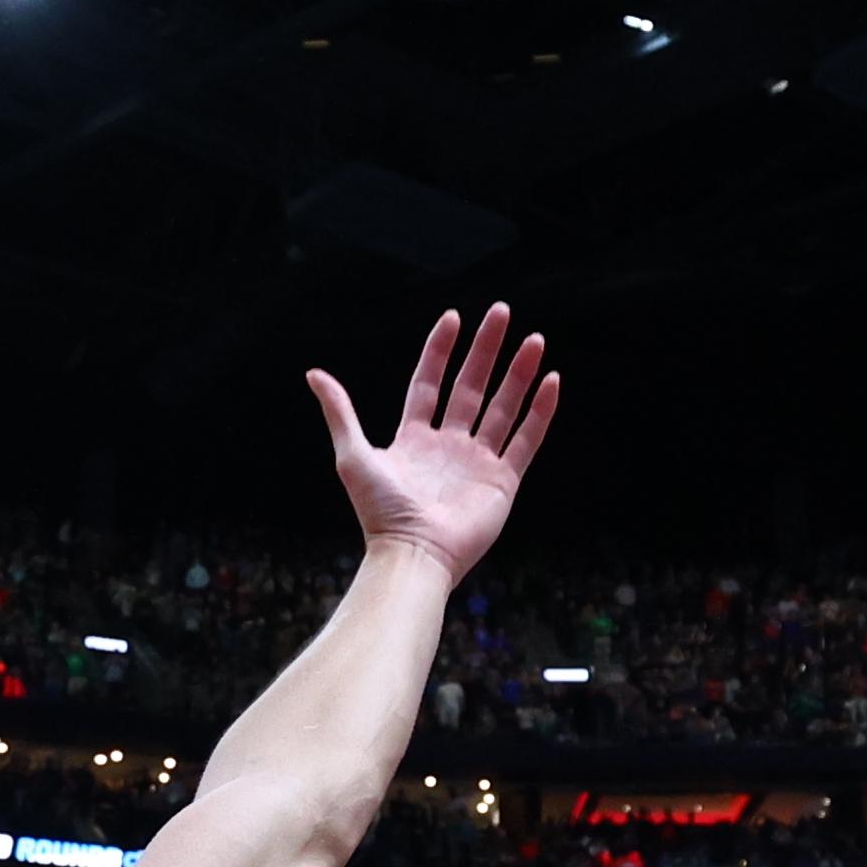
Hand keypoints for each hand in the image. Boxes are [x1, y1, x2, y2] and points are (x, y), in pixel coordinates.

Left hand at [305, 306, 558, 583]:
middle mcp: (449, 446)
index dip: (440, 351)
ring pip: (503, 407)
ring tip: (534, 340)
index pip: (430, 383)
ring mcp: (478, 462)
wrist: (414, 553)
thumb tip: (314, 374)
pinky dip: (540, 411)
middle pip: (472, 387)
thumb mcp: (354, 454)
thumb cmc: (380, 512)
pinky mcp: (503, 480)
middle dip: (487, 350)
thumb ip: (340, 412)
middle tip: (501, 312)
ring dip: (519, 374)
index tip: (453, 317)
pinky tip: (552, 381)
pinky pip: (526, 439)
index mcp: (415, 438)